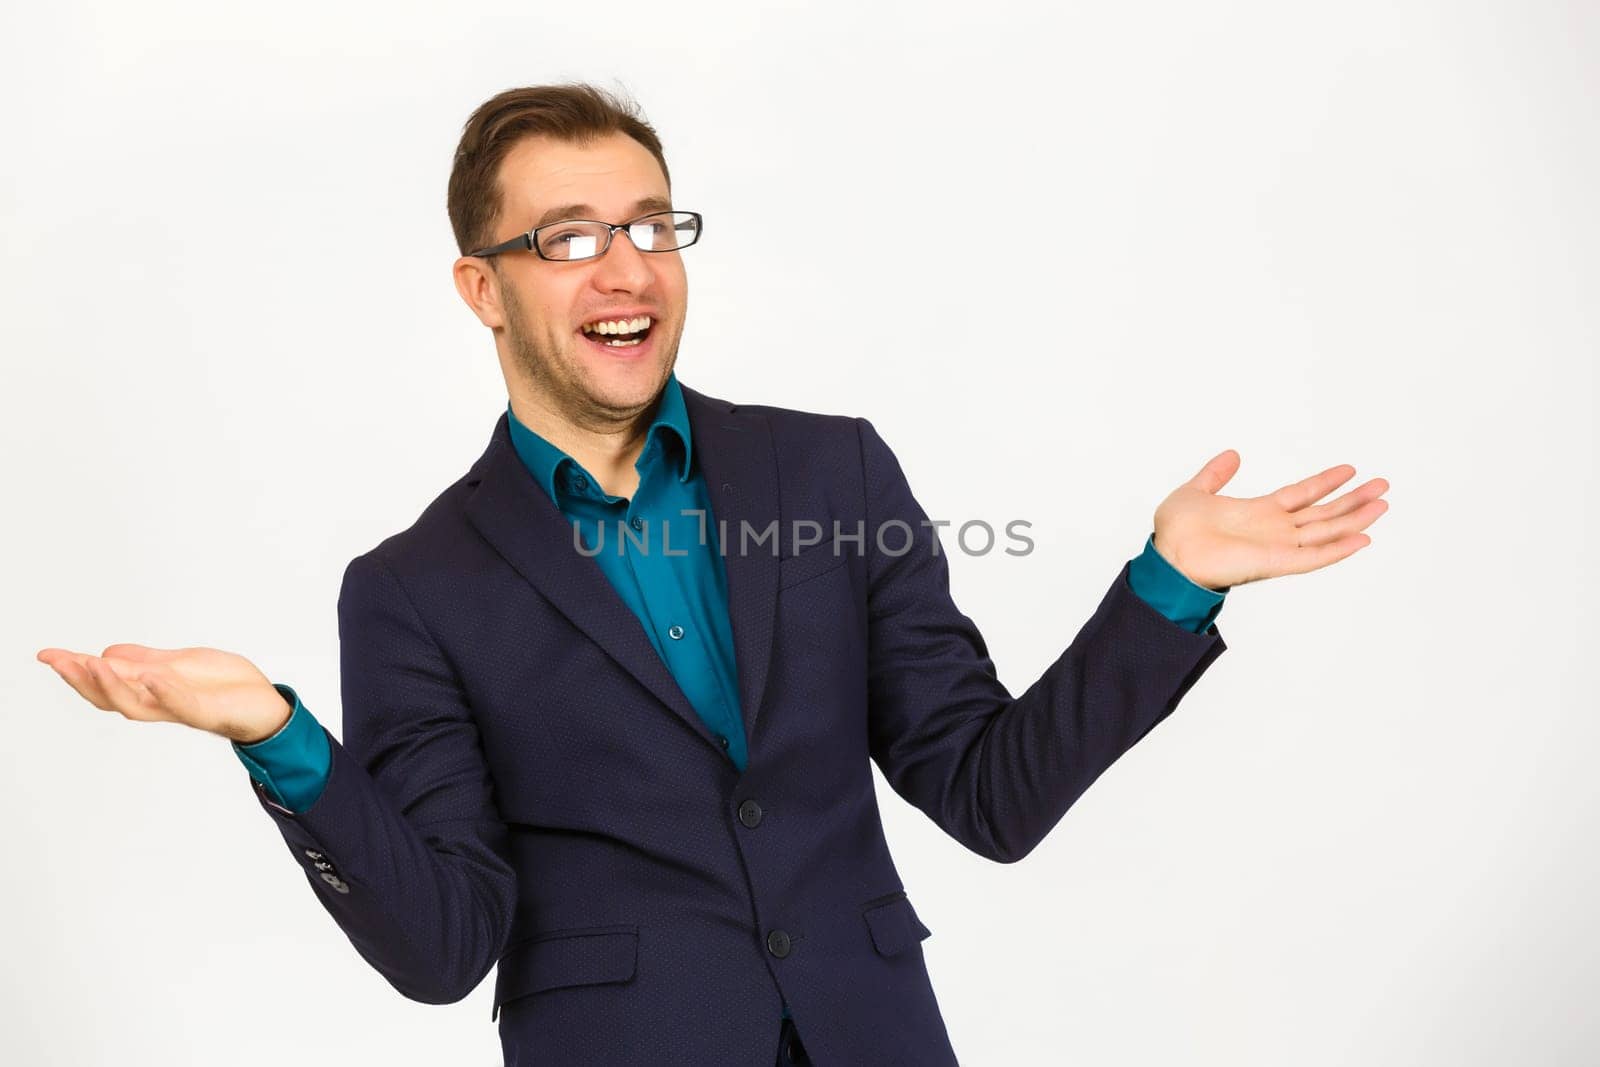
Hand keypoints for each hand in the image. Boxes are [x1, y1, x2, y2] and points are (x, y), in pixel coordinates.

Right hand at [36, 644, 292, 743]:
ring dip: (113, 685)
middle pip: (109, 697)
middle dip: (81, 679)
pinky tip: (152, 676)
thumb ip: (145, 661)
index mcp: (150, 689)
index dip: (75, 669)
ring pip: (136, 705)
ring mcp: (180, 709)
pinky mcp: (205, 712)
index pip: (105, 680)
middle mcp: (159, 703)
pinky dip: (165, 691)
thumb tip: (107, 652)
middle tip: (58, 661)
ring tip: (94, 664)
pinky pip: (181, 704)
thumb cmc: (225, 686)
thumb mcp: (180, 663)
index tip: (48, 654)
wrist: (265, 704)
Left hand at [1151, 450, 1389, 589]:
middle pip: (1323, 513)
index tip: (1349, 469)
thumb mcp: (1196, 491)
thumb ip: (1215, 474)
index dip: (1325, 482)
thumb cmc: (1176, 532)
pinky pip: (1313, 557)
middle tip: (1383, 485)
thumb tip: (1232, 455)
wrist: (1167, 556)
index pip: (1301, 495)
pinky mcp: (1275, 564)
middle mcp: (1274, 531)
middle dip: (1353, 500)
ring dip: (1355, 520)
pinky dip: (1337, 550)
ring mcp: (1277, 547)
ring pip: (1326, 532)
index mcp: (1259, 513)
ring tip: (1383, 505)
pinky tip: (1362, 538)